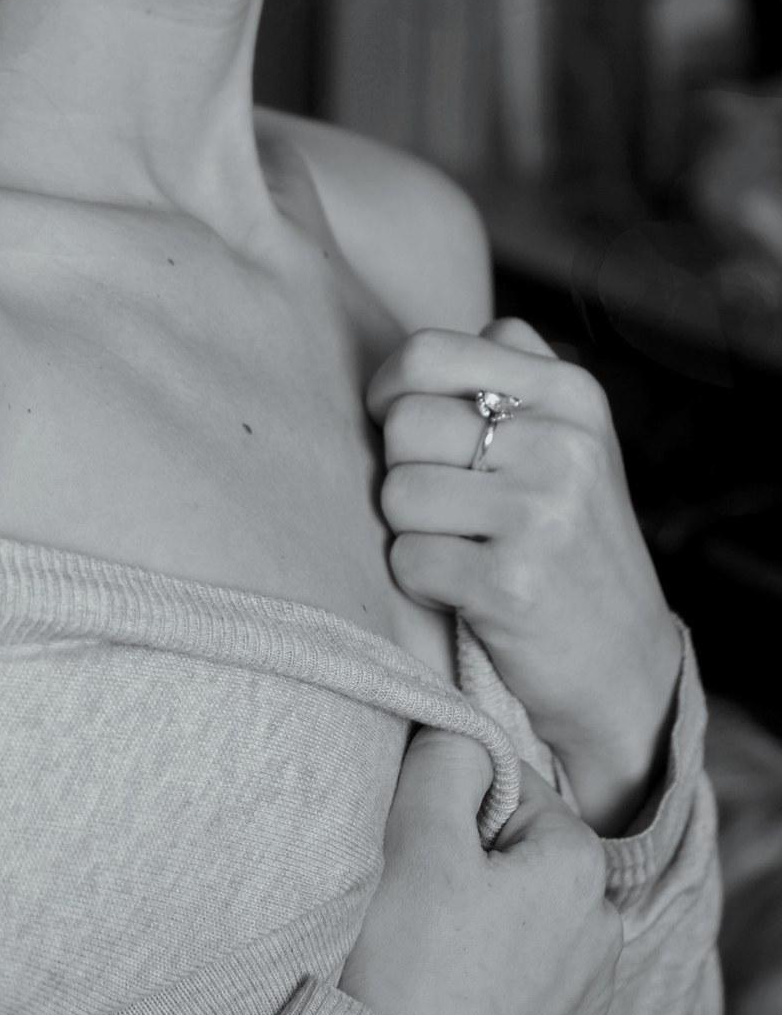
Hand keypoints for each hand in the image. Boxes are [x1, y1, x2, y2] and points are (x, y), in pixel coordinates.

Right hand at [339, 729, 622, 1014]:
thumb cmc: (408, 968)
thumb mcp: (417, 831)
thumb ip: (447, 754)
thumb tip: (461, 731)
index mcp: (581, 868)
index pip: (510, 786)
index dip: (450, 800)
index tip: (414, 841)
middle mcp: (605, 932)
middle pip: (519, 852)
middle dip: (467, 860)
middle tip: (414, 897)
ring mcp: (587, 1000)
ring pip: (522, 917)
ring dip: (478, 919)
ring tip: (425, 950)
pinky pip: (522, 982)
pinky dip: (486, 978)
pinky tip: (445, 996)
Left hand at [366, 318, 682, 833]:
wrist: (625, 662)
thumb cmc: (569, 536)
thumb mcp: (567, 435)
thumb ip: (501, 374)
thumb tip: (404, 360)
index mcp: (571, 392)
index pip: (428, 352)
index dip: (389, 388)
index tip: (395, 418)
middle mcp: (563, 444)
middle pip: (402, 424)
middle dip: (404, 469)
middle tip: (449, 505)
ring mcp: (541, 515)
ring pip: (396, 493)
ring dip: (410, 529)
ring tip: (463, 546)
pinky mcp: (512, 585)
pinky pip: (407, 560)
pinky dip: (420, 580)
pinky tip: (465, 588)